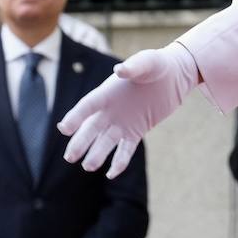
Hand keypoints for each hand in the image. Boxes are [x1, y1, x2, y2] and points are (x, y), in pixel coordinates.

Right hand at [58, 41, 198, 178]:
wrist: (174, 76)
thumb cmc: (157, 64)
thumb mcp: (147, 62)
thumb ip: (133, 66)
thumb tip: (119, 71)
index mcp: (108, 92)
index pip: (88, 106)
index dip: (75, 117)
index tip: (63, 129)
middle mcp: (111, 109)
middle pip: (91, 128)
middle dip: (80, 142)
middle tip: (69, 157)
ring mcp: (123, 122)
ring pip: (105, 142)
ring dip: (96, 154)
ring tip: (88, 167)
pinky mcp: (136, 131)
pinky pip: (125, 149)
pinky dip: (119, 162)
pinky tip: (111, 174)